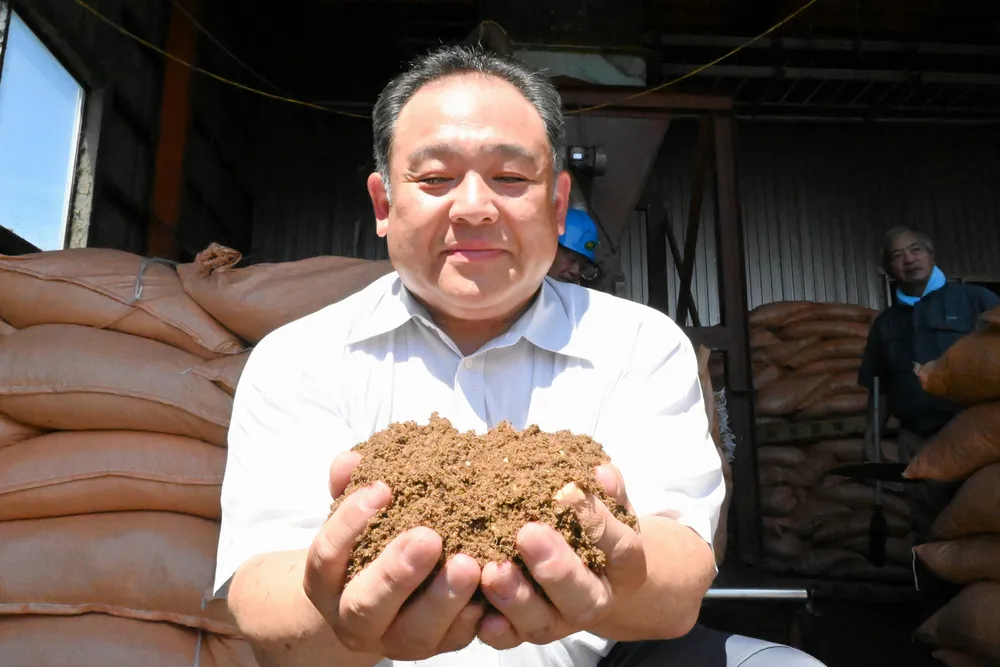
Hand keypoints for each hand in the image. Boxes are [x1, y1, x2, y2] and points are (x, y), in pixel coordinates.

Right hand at [303, 452, 484, 660]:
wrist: (375, 599)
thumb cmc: (367, 541)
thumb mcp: (354, 513)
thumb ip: (350, 487)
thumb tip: (350, 461)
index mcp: (326, 582)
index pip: (327, 555)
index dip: (350, 523)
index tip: (382, 487)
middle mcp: (353, 619)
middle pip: (366, 606)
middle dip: (397, 573)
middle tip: (428, 537)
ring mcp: (394, 640)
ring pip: (414, 634)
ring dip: (443, 600)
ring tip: (469, 564)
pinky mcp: (436, 648)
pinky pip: (454, 641)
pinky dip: (473, 619)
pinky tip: (489, 590)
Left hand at [477, 463, 645, 648]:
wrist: (590, 571)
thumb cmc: (593, 527)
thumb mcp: (609, 504)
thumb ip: (607, 491)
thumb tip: (601, 473)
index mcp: (623, 567)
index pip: (617, 546)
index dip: (594, 521)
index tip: (565, 491)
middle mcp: (593, 600)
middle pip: (580, 595)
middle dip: (554, 567)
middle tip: (528, 534)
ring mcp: (559, 620)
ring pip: (540, 621)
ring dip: (515, 598)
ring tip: (493, 570)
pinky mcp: (525, 633)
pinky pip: (508, 638)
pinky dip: (493, 629)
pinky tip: (477, 611)